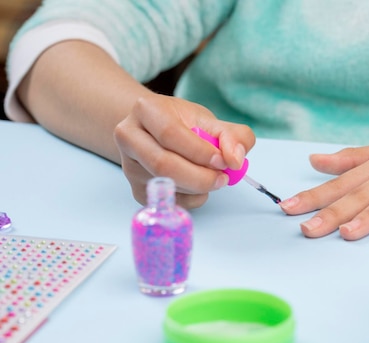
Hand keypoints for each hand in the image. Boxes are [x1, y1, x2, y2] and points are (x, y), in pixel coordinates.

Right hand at [114, 93, 255, 207]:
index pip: (170, 134)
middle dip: (200, 176)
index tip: (222, 160)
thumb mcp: (210, 121)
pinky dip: (192, 199)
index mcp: (146, 110)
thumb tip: (235, 160)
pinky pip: (168, 202)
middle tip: (222, 178)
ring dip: (198, 188)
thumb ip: (233, 136)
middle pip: (163, 165)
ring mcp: (129, 166)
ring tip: (213, 178)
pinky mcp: (137, 189)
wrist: (157, 133)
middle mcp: (129, 136)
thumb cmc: (183, 124)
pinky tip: (199, 187)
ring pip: (166, 186)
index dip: (200, 152)